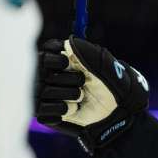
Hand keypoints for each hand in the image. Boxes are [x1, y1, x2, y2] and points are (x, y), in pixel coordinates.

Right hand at [35, 36, 148, 152]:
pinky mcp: (43, 111)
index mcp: (59, 59)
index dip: (55, 59)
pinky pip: (43, 109)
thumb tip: (69, 44)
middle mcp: (47, 74)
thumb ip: (89, 53)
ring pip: (43, 90)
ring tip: (81, 97)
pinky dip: (63, 109)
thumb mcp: (105, 68)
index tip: (67, 63)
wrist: (114, 113)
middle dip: (70, 79)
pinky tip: (74, 109)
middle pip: (43, 72)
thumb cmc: (110, 87)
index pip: (44, 53)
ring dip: (70, 94)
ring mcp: (43, 93)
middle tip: (83, 83)